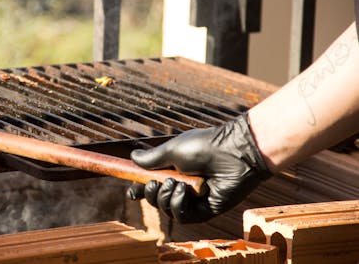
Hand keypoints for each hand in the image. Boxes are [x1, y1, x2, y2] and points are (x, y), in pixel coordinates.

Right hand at [127, 114, 271, 222]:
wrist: (233, 153)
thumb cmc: (204, 146)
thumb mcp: (172, 150)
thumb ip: (152, 159)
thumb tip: (133, 157)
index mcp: (174, 170)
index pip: (152, 184)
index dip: (140, 189)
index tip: (131, 191)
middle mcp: (182, 185)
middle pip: (156, 199)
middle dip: (150, 193)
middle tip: (155, 182)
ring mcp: (193, 199)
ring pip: (166, 209)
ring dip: (164, 198)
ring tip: (175, 183)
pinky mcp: (204, 211)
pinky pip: (182, 216)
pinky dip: (177, 204)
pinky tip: (183, 191)